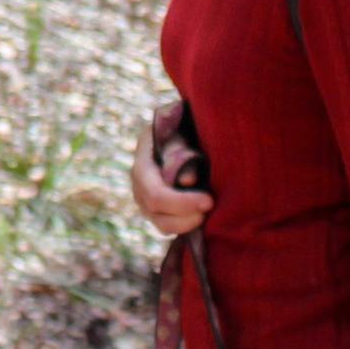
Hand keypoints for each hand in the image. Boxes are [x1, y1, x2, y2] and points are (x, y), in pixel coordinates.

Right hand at [130, 99, 213, 237]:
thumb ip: (181, 147)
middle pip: (154, 211)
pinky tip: (202, 218)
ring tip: (207, 216)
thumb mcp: (182, 125)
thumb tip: (189, 180)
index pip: (154, 192)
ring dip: (186, 225)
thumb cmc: (188, 122)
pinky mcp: (157, 207)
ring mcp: (145, 196)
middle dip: (185, 217)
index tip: (209, 201)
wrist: (186, 124)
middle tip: (210, 208)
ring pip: (160, 224)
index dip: (180, 202)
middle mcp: (139, 180)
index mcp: (144, 157)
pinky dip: (185, 226)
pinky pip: (167, 225)